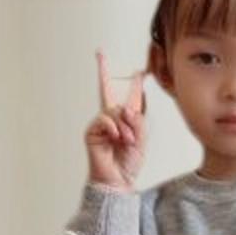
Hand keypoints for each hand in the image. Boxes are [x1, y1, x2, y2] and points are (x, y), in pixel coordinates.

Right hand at [85, 50, 146, 190]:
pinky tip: (117, 138)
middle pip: (107, 91)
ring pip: (115, 111)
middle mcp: (113, 118)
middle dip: (103, 71)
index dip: (135, 84)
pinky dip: (113, 127)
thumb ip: (139, 123)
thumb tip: (126, 108)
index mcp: (128, 120)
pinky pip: (104, 119)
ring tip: (128, 141)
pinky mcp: (93, 130)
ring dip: (124, 126)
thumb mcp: (142, 142)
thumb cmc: (129, 164)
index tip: (139, 70)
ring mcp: (102, 123)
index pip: (131, 98)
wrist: (118, 181)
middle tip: (99, 54)